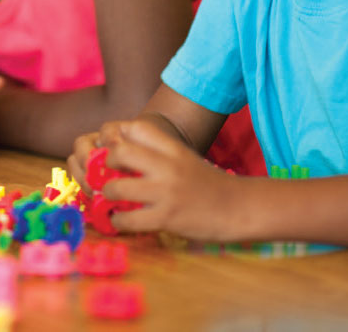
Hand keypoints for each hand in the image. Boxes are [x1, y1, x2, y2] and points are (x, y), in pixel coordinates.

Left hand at [99, 119, 242, 240]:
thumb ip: (161, 153)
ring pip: (118, 187)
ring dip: (107, 195)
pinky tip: (120, 221)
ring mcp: (167, 192)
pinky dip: (118, 221)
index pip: (137, 127)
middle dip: (106, 163)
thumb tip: (122, 151)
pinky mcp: (167, 217)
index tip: (113, 146)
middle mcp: (169, 166)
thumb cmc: (211, 184)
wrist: (241, 208)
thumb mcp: (186, 158)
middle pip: (120, 152)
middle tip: (106, 173)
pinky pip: (129, 219)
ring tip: (109, 199)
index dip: (119, 134)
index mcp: (174, 148)